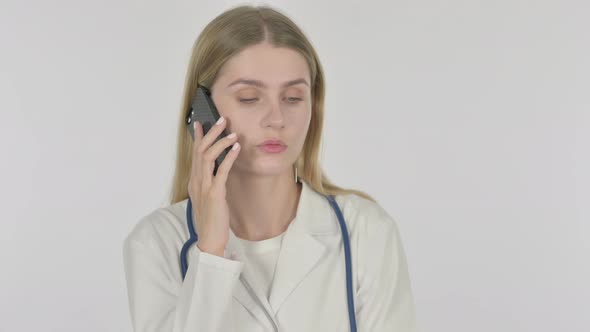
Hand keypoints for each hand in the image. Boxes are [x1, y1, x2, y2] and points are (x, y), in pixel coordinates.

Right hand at [187, 116, 239, 256]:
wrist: (209, 239)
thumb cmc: (211, 219)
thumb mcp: (208, 197)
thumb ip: (210, 182)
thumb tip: (219, 168)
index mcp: (194, 181)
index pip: (195, 154)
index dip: (198, 137)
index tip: (201, 123)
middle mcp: (196, 181)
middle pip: (201, 150)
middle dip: (211, 133)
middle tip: (222, 119)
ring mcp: (204, 187)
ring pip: (208, 157)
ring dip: (221, 142)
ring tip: (231, 131)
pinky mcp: (215, 194)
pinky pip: (221, 171)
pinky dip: (229, 157)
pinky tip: (237, 148)